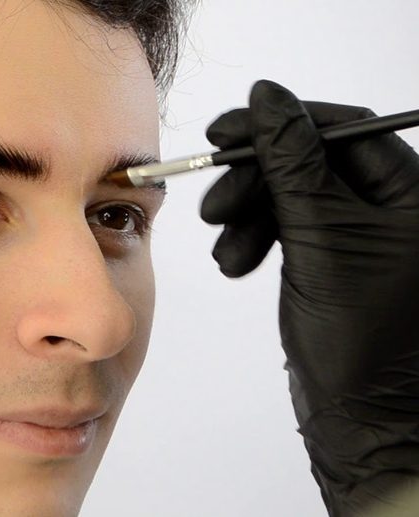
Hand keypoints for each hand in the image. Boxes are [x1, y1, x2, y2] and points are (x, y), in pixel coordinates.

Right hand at [199, 79, 418, 515]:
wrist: (362, 418)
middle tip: (214, 204)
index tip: (227, 130)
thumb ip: (292, 162)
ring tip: (227, 250)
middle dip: (256, 179)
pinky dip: (256, 238)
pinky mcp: (334, 258)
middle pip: (311, 161)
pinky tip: (237, 261)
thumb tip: (269, 97)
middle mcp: (393, 207)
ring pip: (293, 194)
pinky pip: (289, 226)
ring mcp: (363, 234)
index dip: (281, 124)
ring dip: (249, 214)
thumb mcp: (321, 237)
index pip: (342, 128)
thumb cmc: (362, 339)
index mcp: (412, 193)